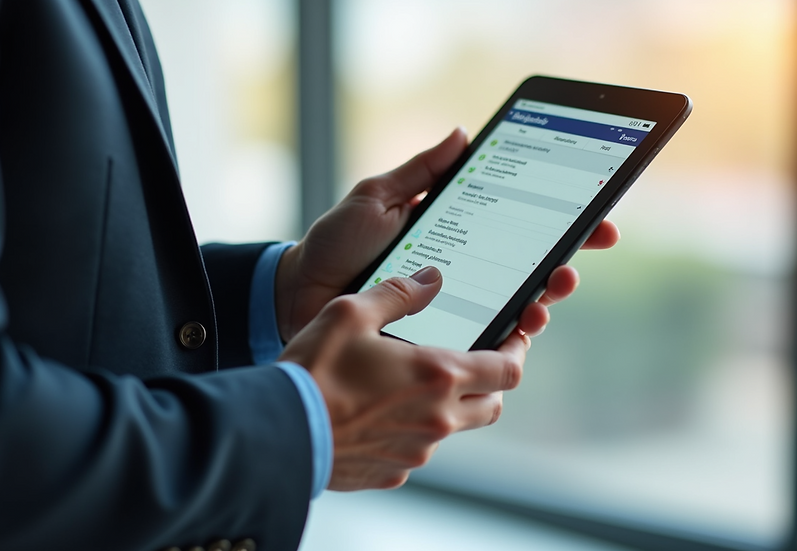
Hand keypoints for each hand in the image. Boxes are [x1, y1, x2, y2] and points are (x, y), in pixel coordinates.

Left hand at [275, 128, 620, 340]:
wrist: (299, 292)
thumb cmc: (336, 243)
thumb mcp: (377, 197)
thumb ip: (420, 171)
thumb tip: (463, 134)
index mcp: (455, 231)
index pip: (518, 224)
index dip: (561, 221)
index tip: (596, 216)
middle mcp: (464, 270)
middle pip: (529, 267)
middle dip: (564, 261)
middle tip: (573, 259)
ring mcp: (455, 306)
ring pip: (516, 305)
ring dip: (545, 297)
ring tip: (551, 290)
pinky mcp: (441, 336)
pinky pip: (485, 339)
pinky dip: (511, 333)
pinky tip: (523, 324)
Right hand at [279, 266, 526, 489]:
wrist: (279, 430)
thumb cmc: (314, 370)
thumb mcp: (351, 313)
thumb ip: (397, 294)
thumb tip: (430, 278)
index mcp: (438, 376)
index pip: (506, 370)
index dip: (517, 352)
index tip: (514, 340)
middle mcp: (437, 419)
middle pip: (492, 404)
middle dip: (490, 383)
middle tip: (475, 362)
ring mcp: (416, 451)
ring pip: (453, 429)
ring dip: (447, 407)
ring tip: (414, 384)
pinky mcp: (392, 472)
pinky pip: (415, 449)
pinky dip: (410, 430)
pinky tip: (380, 413)